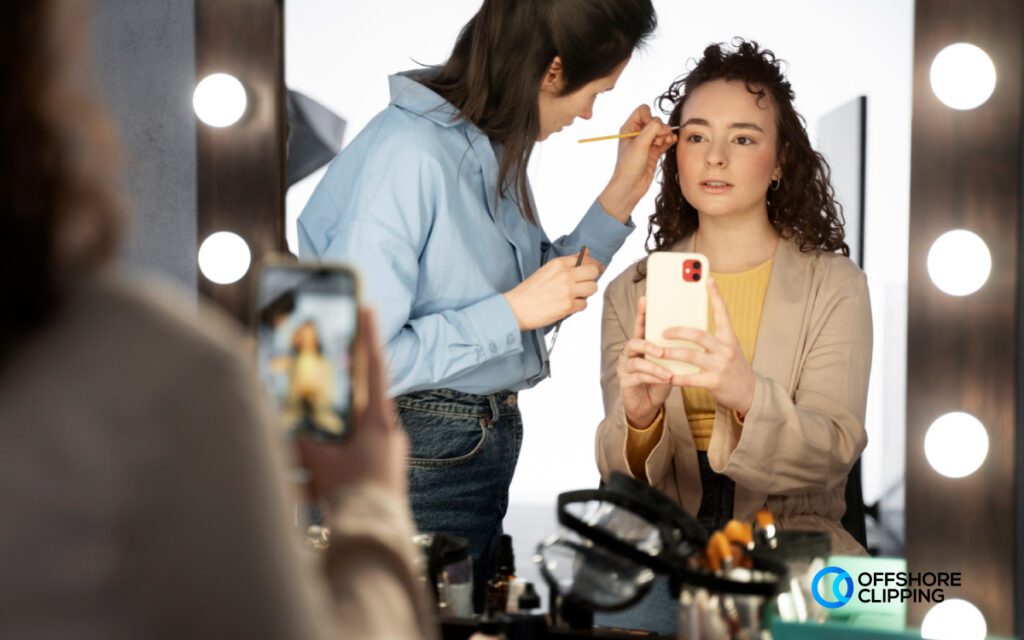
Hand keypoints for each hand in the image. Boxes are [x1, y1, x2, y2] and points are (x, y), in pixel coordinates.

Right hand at [297, 308, 408, 498]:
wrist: (375, 535)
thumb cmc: (352, 495)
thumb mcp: (319, 461)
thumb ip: (300, 436)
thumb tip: (279, 416)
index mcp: (379, 421)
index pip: (374, 368)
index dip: (369, 336)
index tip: (367, 307)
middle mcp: (390, 430)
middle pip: (367, 392)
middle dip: (347, 377)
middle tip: (335, 354)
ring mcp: (390, 449)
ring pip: (360, 421)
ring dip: (339, 416)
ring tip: (319, 414)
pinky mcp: (384, 468)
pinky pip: (359, 445)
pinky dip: (340, 444)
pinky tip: (318, 461)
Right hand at [504, 250, 602, 330]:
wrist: (516, 309)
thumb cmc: (529, 291)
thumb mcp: (547, 270)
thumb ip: (567, 263)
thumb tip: (587, 253)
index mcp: (558, 263)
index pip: (586, 259)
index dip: (594, 265)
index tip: (596, 269)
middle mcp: (565, 275)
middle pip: (594, 272)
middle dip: (592, 279)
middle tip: (585, 284)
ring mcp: (568, 290)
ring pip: (592, 288)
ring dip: (586, 293)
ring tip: (574, 296)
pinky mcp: (568, 306)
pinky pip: (584, 304)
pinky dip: (578, 306)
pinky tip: (567, 305)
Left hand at [599, 105, 676, 221]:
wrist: (630, 186)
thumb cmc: (628, 167)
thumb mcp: (639, 145)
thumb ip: (651, 130)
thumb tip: (662, 123)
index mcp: (629, 129)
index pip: (642, 111)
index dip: (649, 117)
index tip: (651, 128)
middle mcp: (637, 134)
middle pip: (654, 120)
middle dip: (659, 128)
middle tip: (658, 140)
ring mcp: (646, 143)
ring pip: (661, 130)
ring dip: (665, 134)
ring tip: (665, 142)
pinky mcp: (654, 152)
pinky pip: (665, 140)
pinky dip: (669, 139)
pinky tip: (672, 141)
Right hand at [618, 296, 673, 427]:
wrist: (649, 405)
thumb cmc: (661, 380)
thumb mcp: (669, 362)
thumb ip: (674, 349)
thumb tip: (694, 332)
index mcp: (641, 344)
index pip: (640, 326)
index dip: (641, 313)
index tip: (645, 299)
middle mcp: (630, 354)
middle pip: (633, 343)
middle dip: (648, 345)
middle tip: (662, 351)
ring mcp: (625, 368)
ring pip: (636, 362)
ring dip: (654, 367)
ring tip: (668, 373)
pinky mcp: (626, 382)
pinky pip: (638, 378)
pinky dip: (653, 378)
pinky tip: (665, 381)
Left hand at [661, 278, 755, 414]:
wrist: (748, 392)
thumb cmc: (732, 366)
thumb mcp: (728, 348)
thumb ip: (713, 338)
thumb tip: (689, 327)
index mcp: (729, 337)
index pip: (723, 312)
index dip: (716, 295)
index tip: (708, 280)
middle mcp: (725, 349)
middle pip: (698, 335)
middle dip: (678, 332)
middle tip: (663, 332)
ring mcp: (720, 365)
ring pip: (689, 355)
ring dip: (670, 353)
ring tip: (657, 352)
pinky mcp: (714, 382)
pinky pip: (689, 378)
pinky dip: (676, 377)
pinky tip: (666, 375)